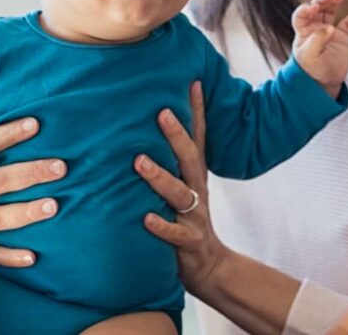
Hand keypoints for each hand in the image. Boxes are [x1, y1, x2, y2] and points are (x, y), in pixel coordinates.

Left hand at [135, 81, 226, 297]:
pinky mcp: (188, 241)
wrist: (208, 264)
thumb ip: (171, 164)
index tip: (192, 82)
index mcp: (194, 177)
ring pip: (178, 194)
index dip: (197, 112)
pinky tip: (145, 218)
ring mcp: (194, 216)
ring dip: (159, 177)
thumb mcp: (183, 188)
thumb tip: (144, 132)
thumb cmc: (186, 220)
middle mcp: (197, 191)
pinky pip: (174, 233)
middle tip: (161, 112)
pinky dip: (160, 225)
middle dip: (177, 135)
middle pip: (190, 159)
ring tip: (139, 162)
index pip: (198, 139)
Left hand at [291, 0, 347, 97]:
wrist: (325, 83)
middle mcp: (315, 29)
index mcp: (303, 32)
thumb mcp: (311, 57)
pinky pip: (347, 24)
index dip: (306, 9)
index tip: (313, 8)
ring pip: (330, 12)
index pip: (301, 15)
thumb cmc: (312, 71)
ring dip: (334, 3)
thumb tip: (329, 27)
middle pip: (317, 9)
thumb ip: (318, 40)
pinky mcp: (341, 38)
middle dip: (322, 0)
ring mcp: (329, 32)